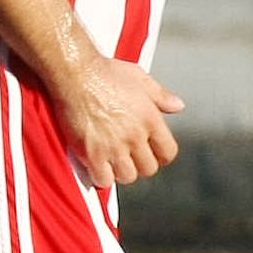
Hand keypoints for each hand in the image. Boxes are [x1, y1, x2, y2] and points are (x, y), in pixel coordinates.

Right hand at [54, 55, 184, 189]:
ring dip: (120, 172)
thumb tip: (178, 106)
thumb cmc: (104, 72)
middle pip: (148, 168)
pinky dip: (100, 177)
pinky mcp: (92, 153)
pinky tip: (95, 166)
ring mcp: (114, 146)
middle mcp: (136, 135)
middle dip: (139, 165)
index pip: (168, 152)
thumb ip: (160, 95)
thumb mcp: (139, 78)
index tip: (150, 154)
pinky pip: (103, 180)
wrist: (75, 74)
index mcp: (151, 119)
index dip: (160, 156)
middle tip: (127, 157)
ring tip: (111, 163)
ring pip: (127, 176)